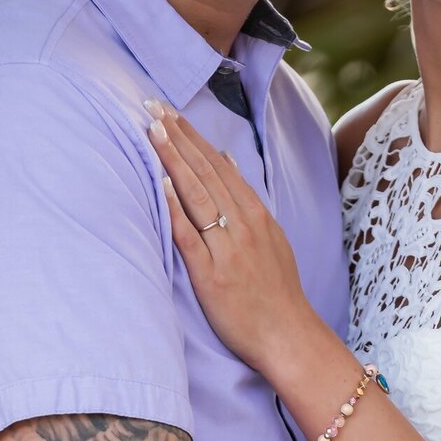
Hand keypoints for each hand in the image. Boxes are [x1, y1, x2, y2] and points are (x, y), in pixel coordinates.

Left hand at [147, 102, 318, 376]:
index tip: (169, 112)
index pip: (218, 165)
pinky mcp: (212, 274)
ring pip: (197, 194)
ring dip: (174, 160)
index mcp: (255, 214)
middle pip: (205, 171)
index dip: (192, 137)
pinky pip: (191, 235)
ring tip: (153, 130)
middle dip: (178, 136)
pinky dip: (176, 208)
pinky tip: (162, 184)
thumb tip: (226, 159)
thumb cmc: (276, 291)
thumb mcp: (271, 236)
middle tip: (152, 105)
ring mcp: (227, 248)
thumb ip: (247, 199)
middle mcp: (242, 224)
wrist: (288, 335)